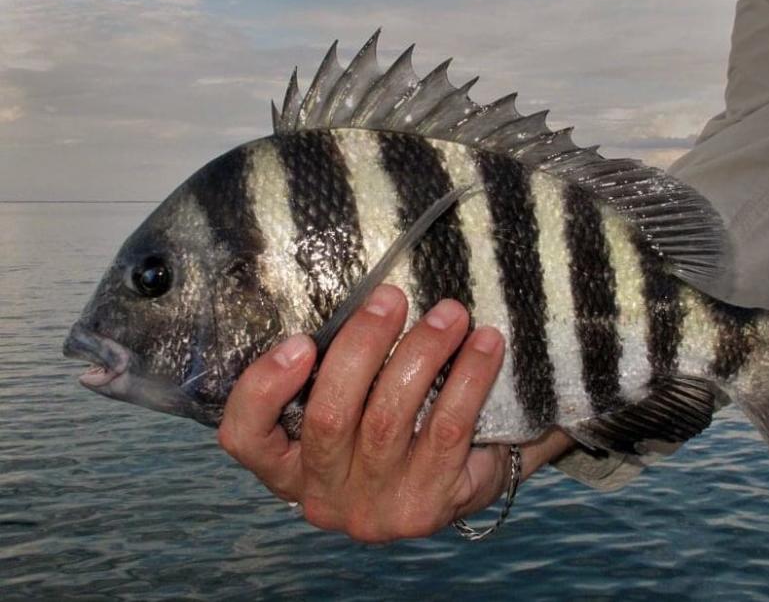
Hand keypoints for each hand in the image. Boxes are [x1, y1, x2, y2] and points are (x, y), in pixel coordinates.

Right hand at [217, 284, 572, 542]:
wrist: (466, 479)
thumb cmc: (396, 427)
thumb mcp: (352, 407)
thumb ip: (337, 369)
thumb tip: (359, 299)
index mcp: (288, 467)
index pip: (245, 437)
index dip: (264, 388)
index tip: (301, 341)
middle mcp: (324, 496)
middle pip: (328, 416)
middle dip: (362, 345)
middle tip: (392, 298)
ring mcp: (375, 509)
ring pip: (388, 418)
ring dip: (422, 352)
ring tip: (450, 313)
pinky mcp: (428, 506)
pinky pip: (447, 429)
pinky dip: (468, 378)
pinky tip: (485, 343)